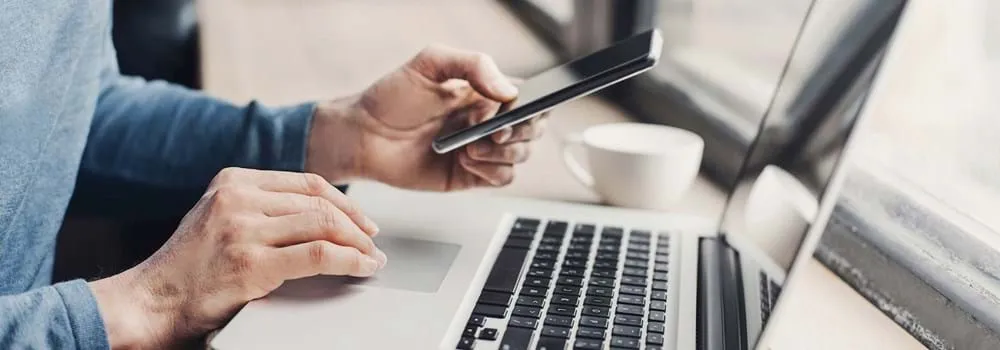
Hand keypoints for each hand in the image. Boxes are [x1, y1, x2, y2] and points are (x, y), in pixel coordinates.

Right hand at [89, 168, 384, 347]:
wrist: (152, 301)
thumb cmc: (188, 268)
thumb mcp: (218, 217)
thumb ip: (257, 207)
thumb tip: (317, 213)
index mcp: (231, 181)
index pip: (305, 182)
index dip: (343, 202)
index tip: (362, 220)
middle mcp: (237, 198)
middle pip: (319, 202)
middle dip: (355, 224)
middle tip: (372, 242)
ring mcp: (243, 229)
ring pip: (323, 224)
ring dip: (357, 243)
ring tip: (370, 257)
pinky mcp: (251, 263)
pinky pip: (318, 254)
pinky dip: (349, 260)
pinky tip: (361, 268)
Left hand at [305, 45, 547, 190]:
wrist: (363, 135)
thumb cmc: (392, 96)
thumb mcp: (430, 63)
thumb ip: (474, 65)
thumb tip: (508, 90)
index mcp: (486, 92)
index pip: (530, 99)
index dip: (534, 107)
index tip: (517, 112)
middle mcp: (488, 121)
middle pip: (532, 131)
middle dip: (519, 133)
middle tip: (492, 133)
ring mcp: (481, 150)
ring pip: (521, 156)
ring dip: (501, 154)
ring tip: (470, 147)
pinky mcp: (471, 176)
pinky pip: (502, 179)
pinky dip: (492, 171)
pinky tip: (467, 161)